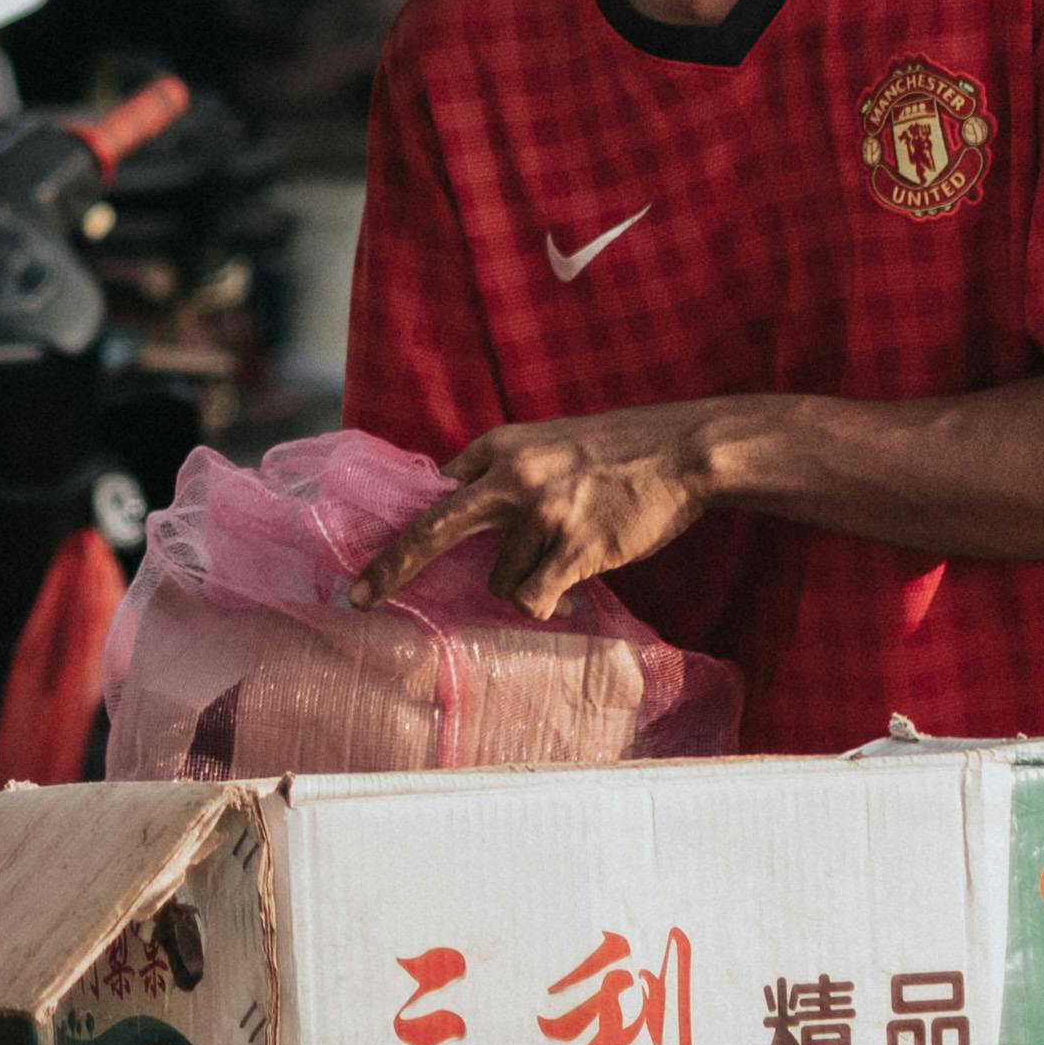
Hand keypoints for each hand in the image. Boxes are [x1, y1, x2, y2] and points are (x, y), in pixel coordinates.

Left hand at [352, 405, 718, 623]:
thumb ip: (507, 471)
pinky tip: (570, 590)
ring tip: (563, 562)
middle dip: (390, 567)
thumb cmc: (619, 452)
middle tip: (360, 597)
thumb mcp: (551, 442)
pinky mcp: (573, 546)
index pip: (438, 491)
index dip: (410, 528)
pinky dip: (545, 603)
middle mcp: (511, 477)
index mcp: (500, 446)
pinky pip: (532, 597)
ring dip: (523, 584)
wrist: (683, 450)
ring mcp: (541, 513)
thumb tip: (462, 502)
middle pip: (432, 529)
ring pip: (498, 580)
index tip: (374, 558)